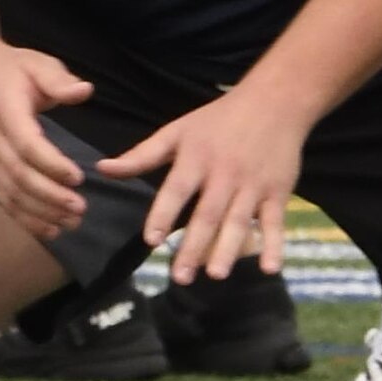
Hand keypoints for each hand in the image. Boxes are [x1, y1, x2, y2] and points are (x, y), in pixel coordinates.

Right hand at [0, 38, 101, 242]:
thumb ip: (59, 80)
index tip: (78, 176)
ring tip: (71, 222)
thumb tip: (84, 91)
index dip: (50, 164)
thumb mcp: (37, 64)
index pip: (26, 144)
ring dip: (39, 211)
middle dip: (49, 196)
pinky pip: (3, 198)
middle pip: (17, 174)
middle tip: (80, 207)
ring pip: (10, 192)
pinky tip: (49, 230)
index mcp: (6, 111)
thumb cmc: (10, 69)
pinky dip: (24, 218)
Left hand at [99, 89, 308, 289]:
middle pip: (207, 214)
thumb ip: (141, 156)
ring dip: (228, 250)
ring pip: (238, 221)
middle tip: (180, 277)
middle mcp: (224, 175)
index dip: (163, 215)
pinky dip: (274, 245)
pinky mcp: (279, 192)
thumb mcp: (176, 132)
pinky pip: (275, 222)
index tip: (152, 240)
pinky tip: (270, 269)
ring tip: (215, 275)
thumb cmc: (216, 120)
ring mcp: (253, 185)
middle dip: (193, 247)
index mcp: (196, 160)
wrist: (274, 103)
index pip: (176, 190)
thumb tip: (102, 169)